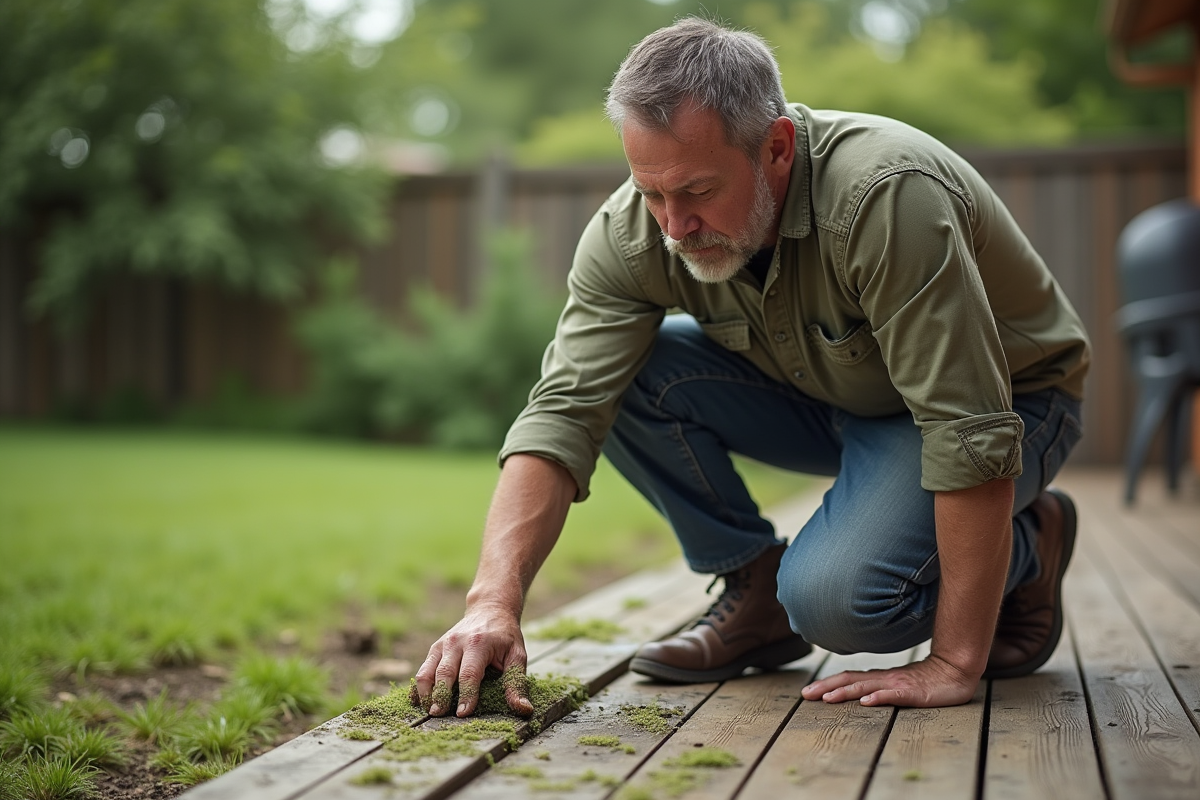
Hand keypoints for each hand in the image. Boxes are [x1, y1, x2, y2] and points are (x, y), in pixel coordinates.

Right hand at [412, 603, 533, 717]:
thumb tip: (524, 709)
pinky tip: (417, 701)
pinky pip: (422, 669)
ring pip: (428, 671)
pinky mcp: (435, 648)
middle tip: (439, 716)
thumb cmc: (505, 636)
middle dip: (441, 696)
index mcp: (479, 643)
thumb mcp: (517, 655)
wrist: (490, 609)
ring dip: (426, 693)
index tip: (463, 714)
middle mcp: (457, 642)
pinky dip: (418, 686)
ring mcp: (443, 644)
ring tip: (429, 711)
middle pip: (445, 673)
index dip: (466, 695)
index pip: (470, 673)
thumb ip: (517, 683)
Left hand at [800, 654, 978, 707]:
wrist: (955, 671)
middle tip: (806, 695)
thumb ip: (879, 685)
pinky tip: (865, 702)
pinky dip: (878, 697)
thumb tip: (857, 692)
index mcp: (879, 677)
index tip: (807, 691)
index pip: (848, 678)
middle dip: (826, 688)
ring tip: (827, 698)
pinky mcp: (913, 692)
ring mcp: (898, 684)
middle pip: (850, 681)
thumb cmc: (927, 679)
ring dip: (845, 692)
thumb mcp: (898, 684)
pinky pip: (893, 695)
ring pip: (866, 688)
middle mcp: (884, 679)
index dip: (827, 684)